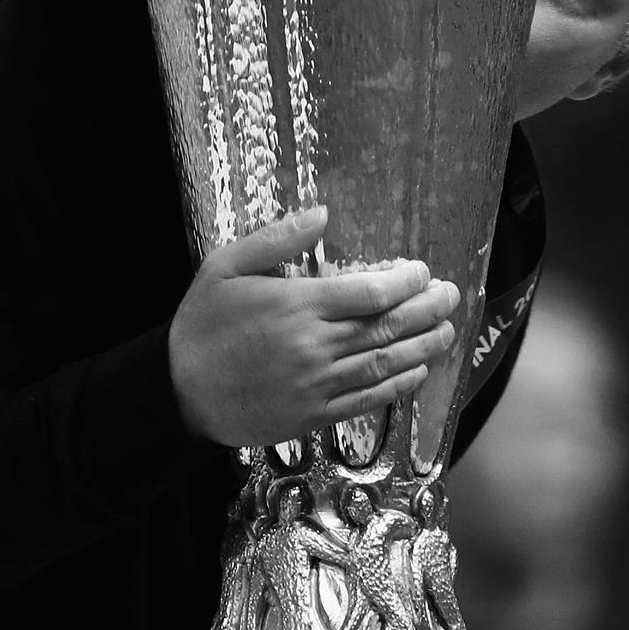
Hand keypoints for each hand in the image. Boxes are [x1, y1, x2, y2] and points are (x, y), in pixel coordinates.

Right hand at [168, 206, 459, 446]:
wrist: (177, 393)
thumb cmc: (201, 324)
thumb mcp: (226, 266)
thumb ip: (277, 239)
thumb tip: (323, 214)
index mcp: (297, 306)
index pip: (370, 293)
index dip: (405, 282)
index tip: (420, 271)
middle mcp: (314, 346)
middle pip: (386, 327)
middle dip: (427, 310)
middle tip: (452, 296)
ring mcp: (316, 385)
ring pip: (384, 363)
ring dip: (423, 346)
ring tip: (447, 330)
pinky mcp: (313, 415)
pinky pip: (366, 400)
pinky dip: (397, 386)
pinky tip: (417, 371)